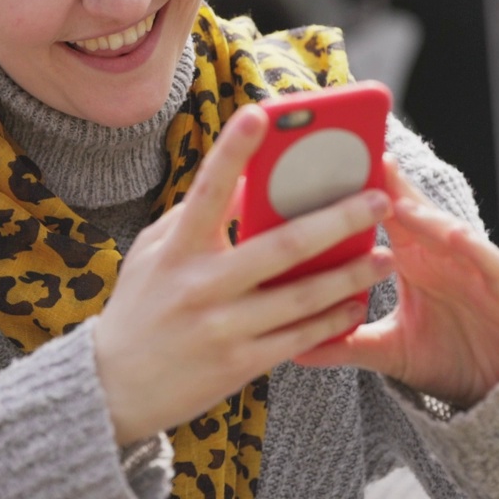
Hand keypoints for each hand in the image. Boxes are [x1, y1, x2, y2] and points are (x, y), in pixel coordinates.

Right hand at [93, 105, 394, 443]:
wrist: (115, 385)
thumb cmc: (139, 306)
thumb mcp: (153, 252)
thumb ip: (195, 216)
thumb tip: (245, 180)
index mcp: (176, 249)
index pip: (207, 189)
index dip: (232, 150)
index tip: (261, 114)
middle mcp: (201, 285)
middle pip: (280, 246)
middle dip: (335, 220)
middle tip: (377, 200)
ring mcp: (222, 327)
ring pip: (301, 296)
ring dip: (349, 275)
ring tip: (384, 257)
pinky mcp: (239, 363)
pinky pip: (298, 338)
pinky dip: (331, 320)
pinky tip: (355, 305)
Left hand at [294, 155, 498, 408]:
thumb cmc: (442, 355)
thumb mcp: (387, 349)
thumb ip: (346, 344)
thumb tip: (294, 351)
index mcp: (407, 261)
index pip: (379, 220)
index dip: (358, 197)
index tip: (326, 174)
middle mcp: (437, 256)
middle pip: (410, 214)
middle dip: (389, 188)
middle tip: (363, 162)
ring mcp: (471, 268)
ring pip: (447, 231)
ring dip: (424, 216)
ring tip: (399, 204)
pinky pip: (488, 261)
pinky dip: (473, 247)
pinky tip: (455, 235)